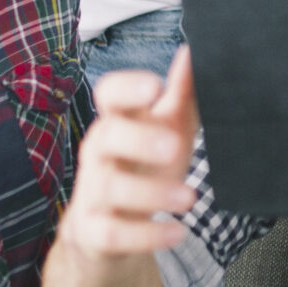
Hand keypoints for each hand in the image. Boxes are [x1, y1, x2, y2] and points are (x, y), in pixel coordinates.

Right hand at [59, 49, 199, 258]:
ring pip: (109, 187)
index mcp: (118, 123)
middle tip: (174, 146)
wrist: (108, 235)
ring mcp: (91, 194)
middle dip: (137, 139)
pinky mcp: (93, 233)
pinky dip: (145, 235)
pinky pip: (112, 234)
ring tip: (190, 198)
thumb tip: (196, 52)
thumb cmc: (143, 168)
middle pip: (104, 135)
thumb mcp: (168, 130)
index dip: (127, 88)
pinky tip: (176, 232)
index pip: (108, 95)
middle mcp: (98, 154)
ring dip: (151, 192)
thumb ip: (182, 95)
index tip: (155, 86)